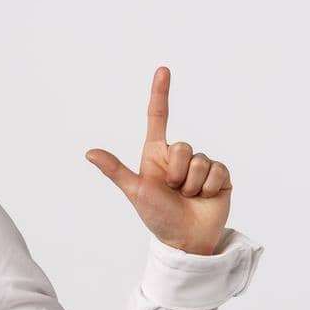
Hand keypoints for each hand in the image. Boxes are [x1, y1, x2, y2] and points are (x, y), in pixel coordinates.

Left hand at [84, 66, 231, 255]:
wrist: (186, 240)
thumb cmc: (157, 217)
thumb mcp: (135, 192)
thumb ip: (115, 171)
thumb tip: (89, 153)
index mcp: (156, 154)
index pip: (158, 118)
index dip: (160, 93)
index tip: (162, 69)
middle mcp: (178, 156)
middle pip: (182, 146)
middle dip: (177, 173)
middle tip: (173, 191)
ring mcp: (200, 164)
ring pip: (199, 160)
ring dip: (192, 184)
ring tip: (187, 198)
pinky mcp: (220, 175)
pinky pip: (217, 171)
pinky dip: (209, 188)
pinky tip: (204, 198)